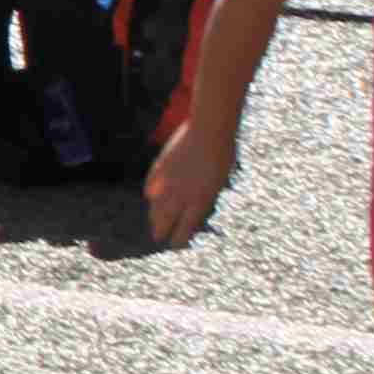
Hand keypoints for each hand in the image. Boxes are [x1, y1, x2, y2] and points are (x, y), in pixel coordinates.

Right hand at [145, 122, 233, 249]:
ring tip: (153, 221)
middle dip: (161, 231)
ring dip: (154, 215)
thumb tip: (197, 205)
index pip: (185, 227)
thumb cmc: (223, 154)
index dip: (179, 238)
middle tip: (158, 237)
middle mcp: (182, 194)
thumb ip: (206, 195)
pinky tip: (150, 196)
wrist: (210, 130)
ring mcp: (169, 181)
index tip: (176, 244)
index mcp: (200, 200)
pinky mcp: (161, 167)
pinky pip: (151, 185)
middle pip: (166, 220)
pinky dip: (150, 192)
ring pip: (156, 205)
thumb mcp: (219, 180)